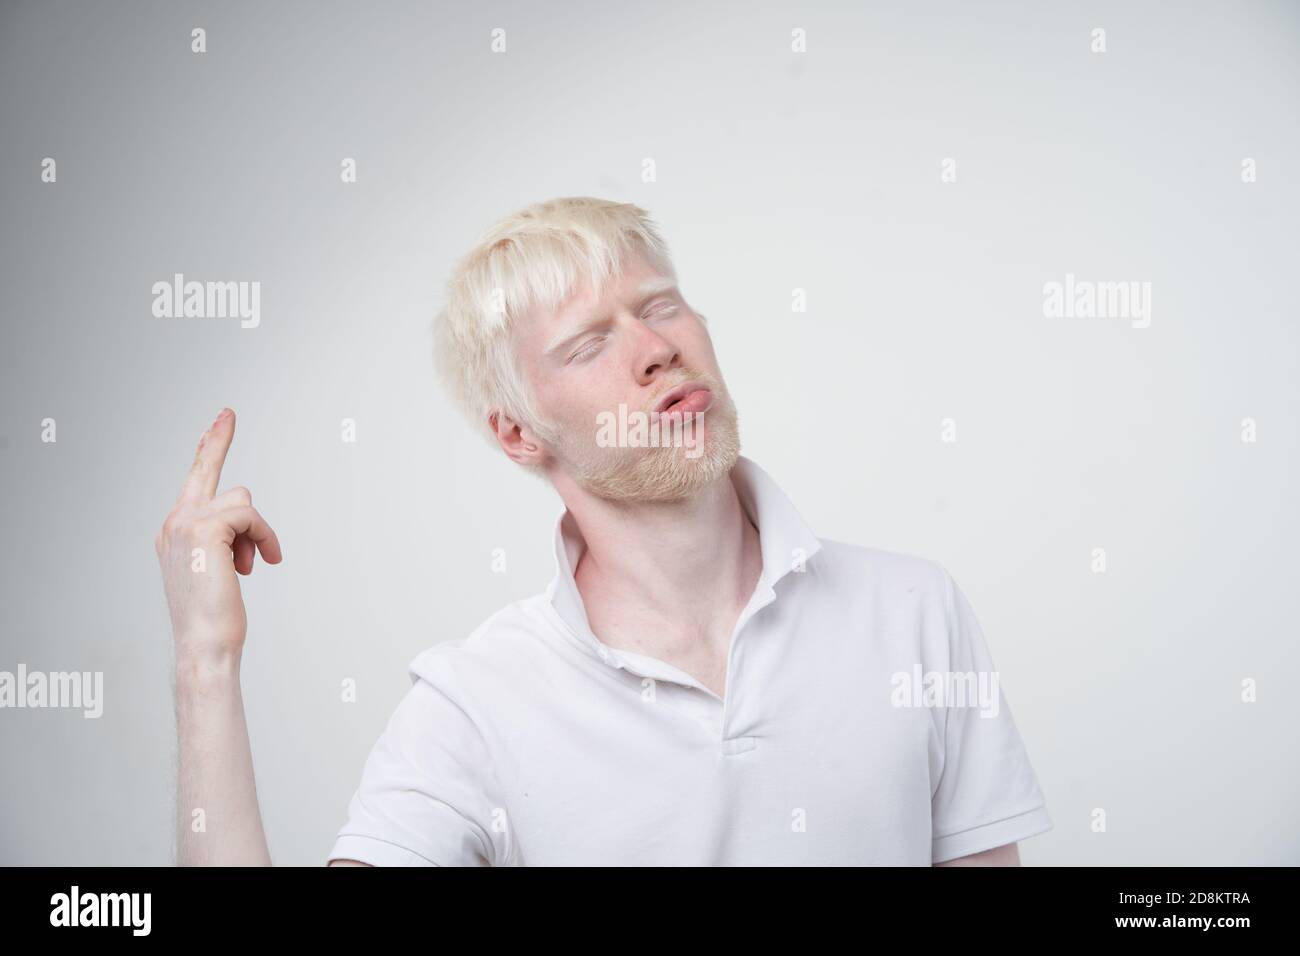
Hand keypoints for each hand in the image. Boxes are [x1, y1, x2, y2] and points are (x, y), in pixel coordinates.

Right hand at [155, 408, 281, 663]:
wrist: (205, 643)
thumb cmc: (215, 618)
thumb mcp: (219, 573)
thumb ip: (225, 543)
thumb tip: (246, 531)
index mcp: (174, 532)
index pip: (193, 483)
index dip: (207, 451)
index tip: (219, 424)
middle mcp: (173, 523)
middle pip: (205, 470)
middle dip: (217, 441)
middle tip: (228, 412)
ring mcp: (184, 523)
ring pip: (241, 501)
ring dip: (257, 532)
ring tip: (252, 563)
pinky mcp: (204, 528)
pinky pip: (249, 516)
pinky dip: (263, 537)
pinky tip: (261, 563)